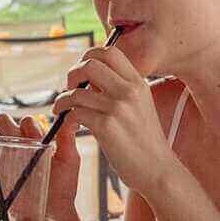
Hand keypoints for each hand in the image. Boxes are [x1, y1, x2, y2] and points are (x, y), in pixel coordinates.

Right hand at [0, 113, 80, 220]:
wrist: (52, 214)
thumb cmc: (63, 187)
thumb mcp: (69, 160)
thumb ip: (67, 139)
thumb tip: (69, 117)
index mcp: (35, 139)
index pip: (26, 121)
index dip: (27, 125)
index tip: (34, 137)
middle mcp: (18, 145)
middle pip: (3, 122)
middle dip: (5, 126)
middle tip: (13, 141)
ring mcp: (3, 157)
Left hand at [50, 44, 171, 193]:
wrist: (158, 169)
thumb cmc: (146, 142)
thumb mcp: (140, 106)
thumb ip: (121, 89)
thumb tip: (91, 78)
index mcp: (138, 83)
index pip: (111, 51)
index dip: (90, 56)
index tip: (83, 72)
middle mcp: (129, 91)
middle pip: (90, 64)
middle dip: (73, 73)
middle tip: (70, 88)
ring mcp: (118, 108)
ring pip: (77, 91)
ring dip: (63, 100)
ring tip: (61, 110)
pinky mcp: (106, 126)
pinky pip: (75, 112)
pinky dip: (66, 117)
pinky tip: (70, 125)